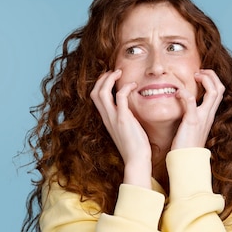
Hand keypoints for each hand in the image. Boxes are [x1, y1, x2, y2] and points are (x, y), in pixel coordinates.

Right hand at [90, 70, 152, 187]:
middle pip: (94, 92)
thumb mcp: (125, 130)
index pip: (95, 97)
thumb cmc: (134, 147)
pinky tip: (134, 85)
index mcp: (106, 119)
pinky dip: (125, 86)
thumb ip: (123, 119)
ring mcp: (113, 118)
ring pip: (101, 92)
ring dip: (109, 79)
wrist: (136, 160)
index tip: (110, 77)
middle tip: (114, 72)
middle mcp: (106, 117)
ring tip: (119, 73)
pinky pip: (119, 96)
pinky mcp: (123, 119)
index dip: (100, 84)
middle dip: (102, 78)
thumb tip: (129, 112)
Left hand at [170, 69, 224, 149]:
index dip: (212, 79)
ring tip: (194, 76)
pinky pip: (192, 102)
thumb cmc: (186, 145)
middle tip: (198, 72)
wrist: (186, 161)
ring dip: (205, 79)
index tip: (200, 75)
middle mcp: (208, 114)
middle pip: (220, 88)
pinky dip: (185, 93)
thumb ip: (192, 116)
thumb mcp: (192, 127)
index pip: (219, 92)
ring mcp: (202, 117)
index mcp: (209, 115)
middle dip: (211, 75)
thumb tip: (185, 108)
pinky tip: (177, 93)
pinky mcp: (192, 121)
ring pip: (214, 92)